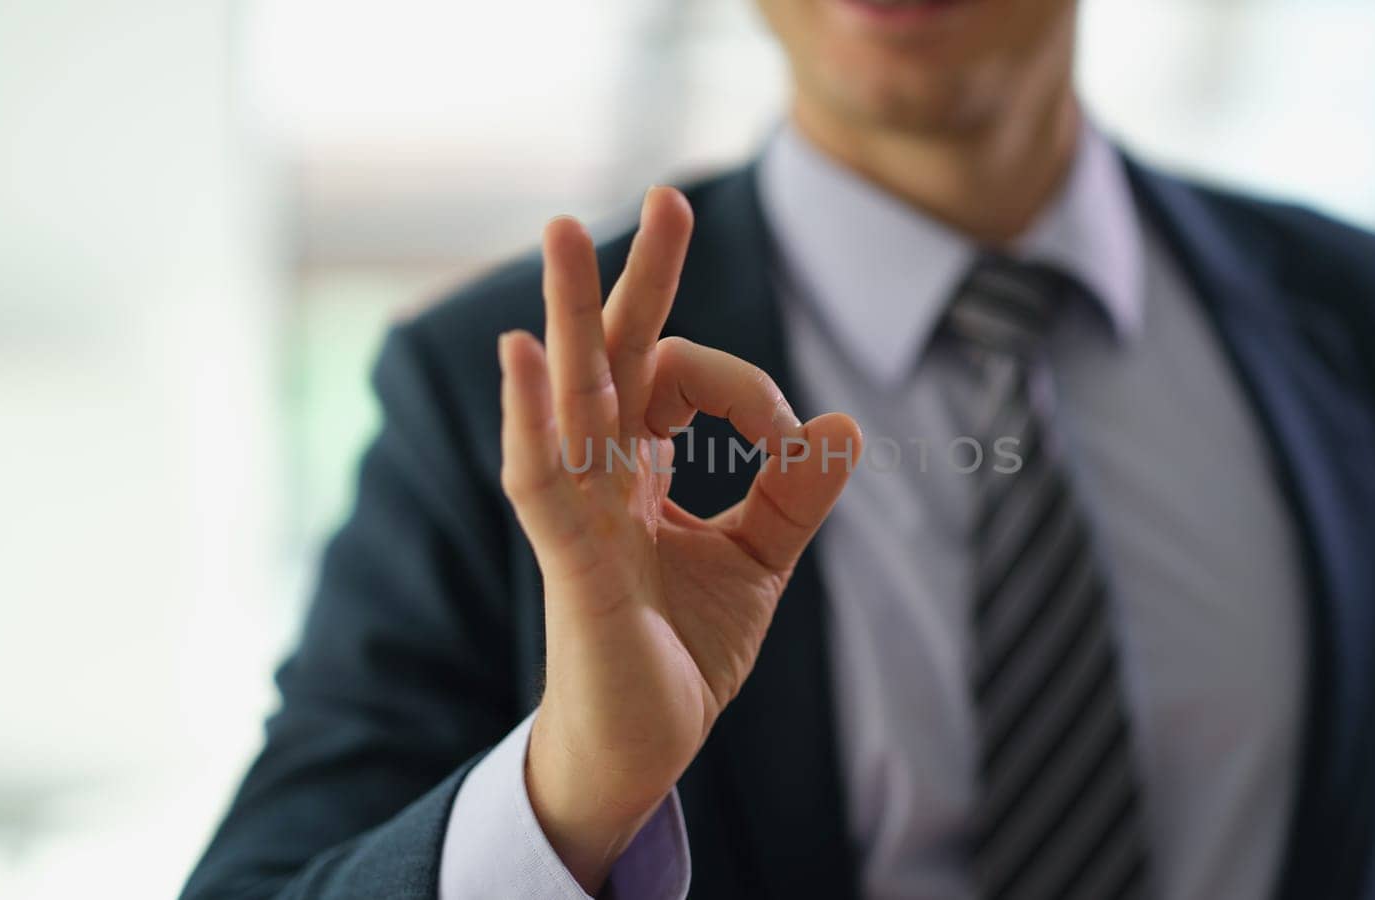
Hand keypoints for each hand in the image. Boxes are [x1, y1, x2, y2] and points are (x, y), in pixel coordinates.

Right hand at [498, 187, 862, 890]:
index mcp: (636, 466)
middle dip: (637, 276)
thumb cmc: (681, 651)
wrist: (641, 747)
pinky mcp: (570, 566)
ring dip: (569, 313)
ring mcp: (577, 515)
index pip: (679, 377)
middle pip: (611, 354)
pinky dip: (532, 416)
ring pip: (569, 397)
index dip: (744, 385)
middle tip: (665, 196)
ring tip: (564, 232)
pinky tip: (526, 352)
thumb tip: (848, 425)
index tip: (791, 436)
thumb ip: (796, 494)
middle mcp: (599, 475)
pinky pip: (542, 480)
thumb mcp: (759, 562)